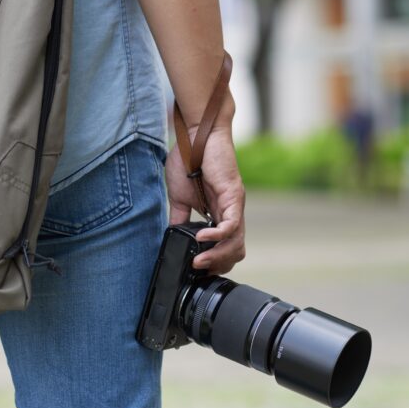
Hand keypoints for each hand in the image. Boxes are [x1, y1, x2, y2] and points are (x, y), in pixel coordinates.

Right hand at [166, 124, 245, 274]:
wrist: (195, 135)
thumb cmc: (188, 159)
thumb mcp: (179, 197)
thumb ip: (180, 218)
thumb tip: (172, 237)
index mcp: (220, 215)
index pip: (225, 249)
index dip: (215, 264)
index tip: (197, 272)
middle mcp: (232, 212)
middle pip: (235, 251)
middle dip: (217, 266)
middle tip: (198, 270)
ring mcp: (235, 205)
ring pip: (236, 243)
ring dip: (217, 257)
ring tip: (198, 261)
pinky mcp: (234, 196)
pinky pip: (231, 224)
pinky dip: (217, 236)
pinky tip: (201, 238)